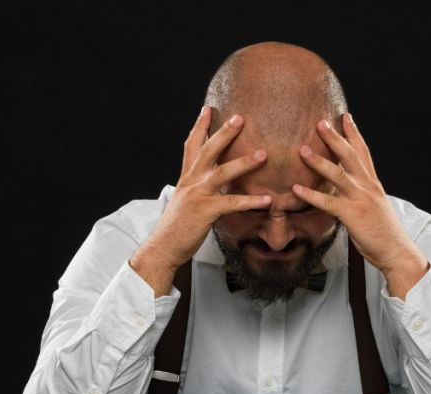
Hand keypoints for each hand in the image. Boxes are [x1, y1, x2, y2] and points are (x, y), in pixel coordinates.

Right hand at [131, 108, 270, 293]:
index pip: (191, 145)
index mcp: (186, 178)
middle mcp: (191, 181)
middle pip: (208, 149)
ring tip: (264, 154)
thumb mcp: (186, 202)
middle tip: (240, 117)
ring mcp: (198, 195)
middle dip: (224, 132)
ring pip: (222, 172)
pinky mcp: (205, 211)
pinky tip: (267, 200)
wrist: (163, 247)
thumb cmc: (176, 228)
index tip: (207, 109)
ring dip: (245, 162)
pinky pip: (231, 203)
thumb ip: (198, 190)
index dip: (199, 126)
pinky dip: (251, 201)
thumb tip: (213, 186)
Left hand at [291, 113, 428, 295]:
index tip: (345, 116)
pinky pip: (328, 202)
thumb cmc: (384, 233)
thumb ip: (363, 195)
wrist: (397, 251)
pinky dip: (311, 195)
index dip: (354, 133)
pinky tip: (295, 189)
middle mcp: (368, 186)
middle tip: (320, 122)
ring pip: (337, 174)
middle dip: (335, 137)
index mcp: (373, 184)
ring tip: (302, 149)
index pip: (363, 152)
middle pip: (350, 155)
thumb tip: (350, 191)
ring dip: (319, 161)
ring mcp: (360, 199)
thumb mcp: (375, 207)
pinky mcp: (352, 215)